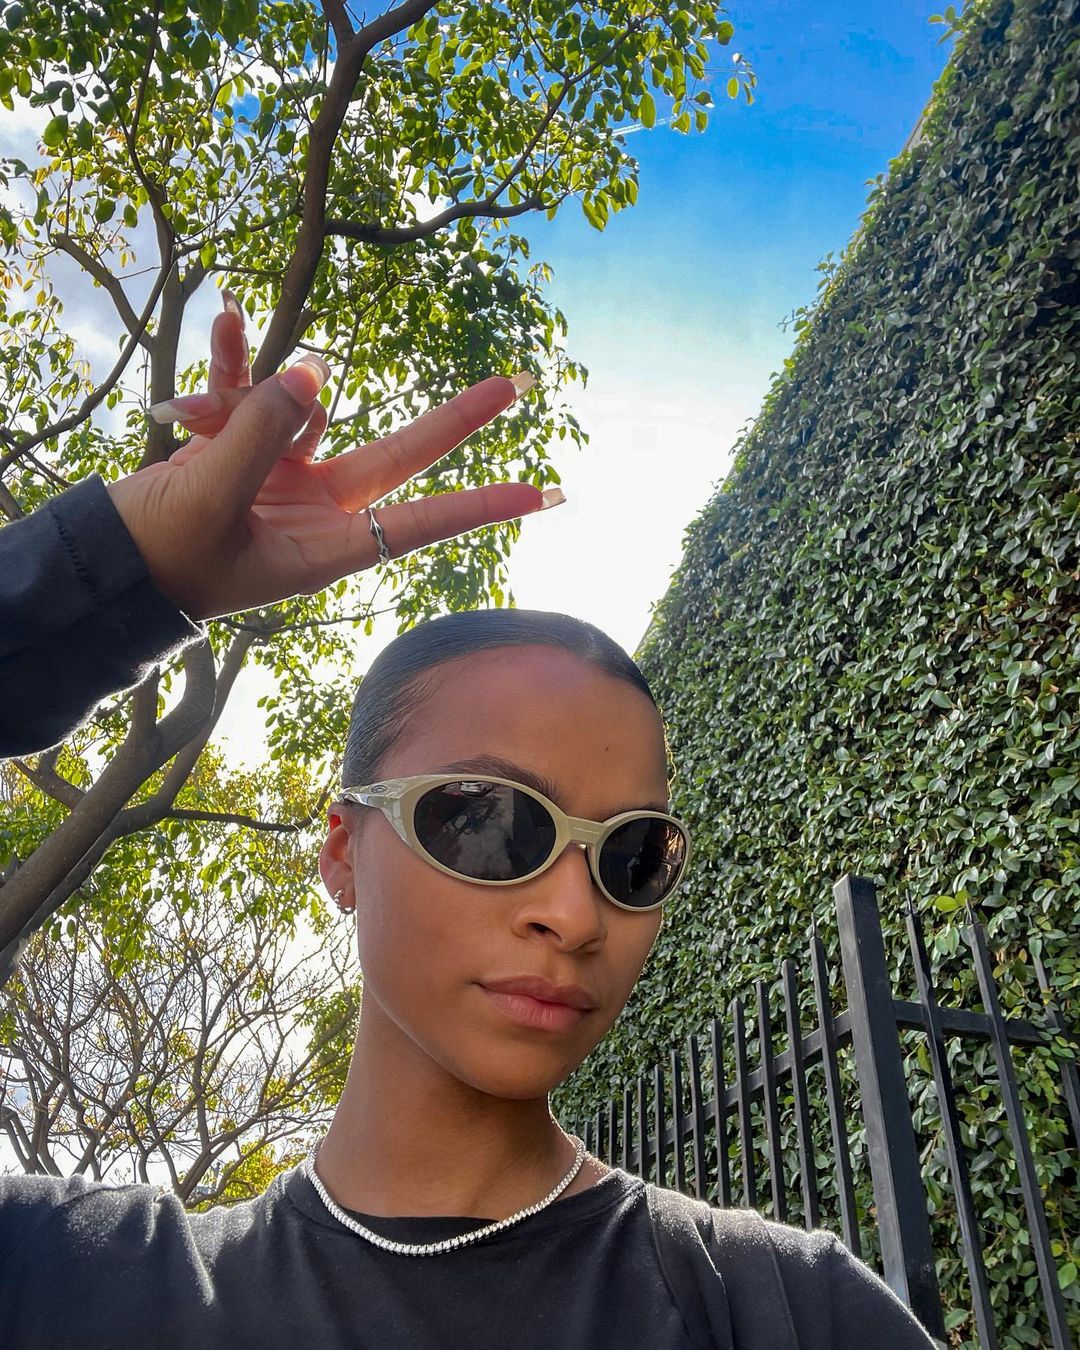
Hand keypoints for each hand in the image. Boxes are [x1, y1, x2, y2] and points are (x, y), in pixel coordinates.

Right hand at [106, 294, 560, 620]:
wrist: (109, 564)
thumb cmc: (165, 557)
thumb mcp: (210, 500)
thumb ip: (260, 434)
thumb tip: (315, 374)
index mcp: (326, 544)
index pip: (422, 521)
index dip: (482, 505)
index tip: (544, 494)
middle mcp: (319, 507)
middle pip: (401, 453)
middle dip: (456, 417)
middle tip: (521, 383)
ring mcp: (285, 474)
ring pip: (302, 410)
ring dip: (260, 387)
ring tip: (212, 379)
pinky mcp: (245, 446)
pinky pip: (251, 392)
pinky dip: (236, 361)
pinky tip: (228, 319)